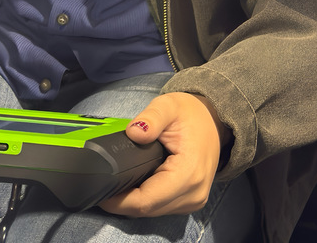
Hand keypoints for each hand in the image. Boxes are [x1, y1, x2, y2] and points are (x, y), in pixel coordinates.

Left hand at [99, 91, 229, 216]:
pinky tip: (142, 181)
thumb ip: (151, 118)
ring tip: (125, 177)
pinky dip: (147, 198)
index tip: (102, 187)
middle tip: (109, 179)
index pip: (145, 201)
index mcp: (189, 173)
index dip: (118, 199)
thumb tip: (134, 132)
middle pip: (146, 209)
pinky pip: (160, 207)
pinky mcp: (191, 202)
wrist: (215, 120)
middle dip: (123, 199)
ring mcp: (194, 201)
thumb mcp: (169, 105)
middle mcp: (194, 194)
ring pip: (152, 212)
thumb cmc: (191, 113)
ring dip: (134, 200)